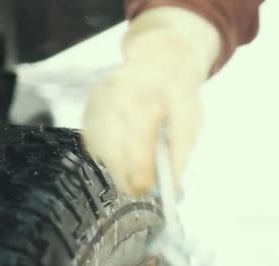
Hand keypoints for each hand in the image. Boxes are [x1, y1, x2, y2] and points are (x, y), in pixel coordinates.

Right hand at [82, 7, 220, 195]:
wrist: (158, 63)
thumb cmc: (176, 98)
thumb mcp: (191, 122)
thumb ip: (179, 153)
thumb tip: (169, 186)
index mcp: (148, 94)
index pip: (137, 139)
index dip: (140, 169)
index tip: (146, 188)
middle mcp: (117, 94)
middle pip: (113, 148)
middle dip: (126, 174)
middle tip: (138, 188)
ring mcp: (98, 101)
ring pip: (101, 149)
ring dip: (118, 164)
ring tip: (136, 160)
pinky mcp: (88, 109)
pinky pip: (94, 144)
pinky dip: (108, 153)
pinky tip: (123, 146)